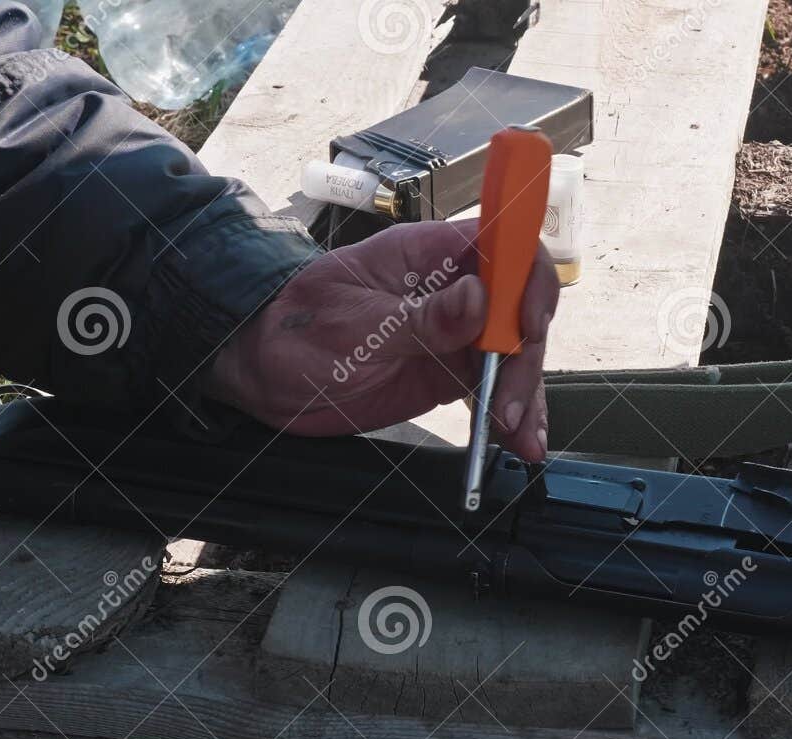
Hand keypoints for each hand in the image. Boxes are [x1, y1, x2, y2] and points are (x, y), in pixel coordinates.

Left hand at [206, 219, 557, 460]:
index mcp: (429, 255)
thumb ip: (420, 317)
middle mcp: (452, 289)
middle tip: (506, 400)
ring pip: (514, 354)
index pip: (504, 245)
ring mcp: (454, 332)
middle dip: (524, 356)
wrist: (264, 372)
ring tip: (519, 434)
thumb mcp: (356, 323)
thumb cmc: (298, 327)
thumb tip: (477, 300)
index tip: (525, 324)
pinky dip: (510, 414)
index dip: (527, 278)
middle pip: (518, 309)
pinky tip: (520, 440)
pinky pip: (493, 388)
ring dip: (524, 393)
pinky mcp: (449, 372)